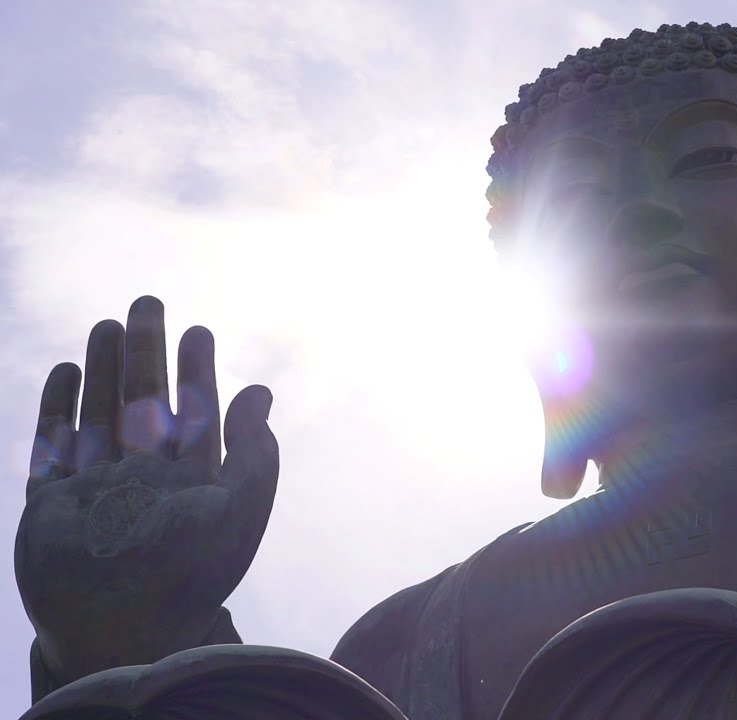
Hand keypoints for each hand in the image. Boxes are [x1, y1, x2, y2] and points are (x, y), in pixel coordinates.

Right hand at [15, 296, 277, 686]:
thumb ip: (254, 449)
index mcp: (193, 482)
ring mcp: (98, 490)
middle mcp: (146, 481)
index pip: (197, 413)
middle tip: (150, 303)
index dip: (198, 371)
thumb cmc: (191, 572)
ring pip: (101, 414)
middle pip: (145, 402)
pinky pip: (54, 445)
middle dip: (148, 354)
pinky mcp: (52, 505)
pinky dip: (60, 407)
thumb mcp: (239, 506)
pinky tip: (68, 371)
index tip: (200, 331)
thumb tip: (260, 391)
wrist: (123, 628)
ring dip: (105, 370)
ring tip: (108, 323)